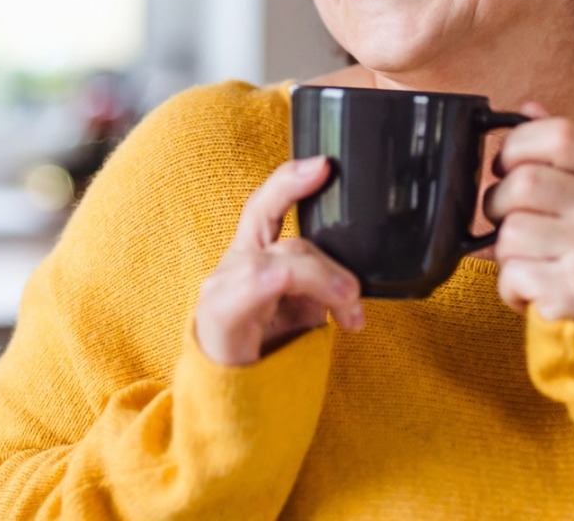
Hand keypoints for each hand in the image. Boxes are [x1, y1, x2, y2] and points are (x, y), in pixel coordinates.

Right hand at [194, 156, 364, 365]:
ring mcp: (222, 288)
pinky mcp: (217, 314)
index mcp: (253, 255)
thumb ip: (321, 283)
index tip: (324, 165)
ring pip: (281, 262)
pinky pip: (257, 284)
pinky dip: (293, 286)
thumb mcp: (302, 311)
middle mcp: (233, 265)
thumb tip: (355, 278)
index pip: (266, 206)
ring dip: (324, 283)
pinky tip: (317, 315)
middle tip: (355, 297)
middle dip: (331, 268)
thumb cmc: (264, 354)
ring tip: (349, 313)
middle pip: (291, 243)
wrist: (230, 409)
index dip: (290, 180)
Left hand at [485, 104, 573, 321]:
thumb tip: (528, 107)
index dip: (518, 145)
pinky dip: (510, 283)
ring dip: (504, 248)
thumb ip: (559, 146)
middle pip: (524, 183)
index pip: (559, 134)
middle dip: (499, 201)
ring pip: (510, 233)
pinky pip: (512, 275)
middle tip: (508, 215)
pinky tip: (534, 282)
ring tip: (529, 254)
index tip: (507, 165)